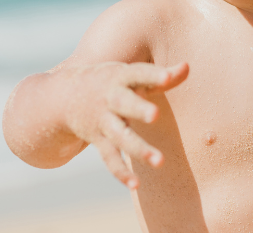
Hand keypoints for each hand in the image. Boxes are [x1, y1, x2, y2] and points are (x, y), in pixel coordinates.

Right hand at [60, 61, 188, 188]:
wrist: (65, 95)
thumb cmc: (112, 82)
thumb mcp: (132, 75)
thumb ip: (160, 76)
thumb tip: (188, 67)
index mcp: (121, 78)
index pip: (138, 74)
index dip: (153, 75)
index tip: (168, 77)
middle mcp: (110, 99)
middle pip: (124, 104)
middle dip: (138, 108)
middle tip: (155, 115)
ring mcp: (103, 121)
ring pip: (120, 136)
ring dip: (139, 148)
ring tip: (160, 161)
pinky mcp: (98, 140)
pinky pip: (110, 158)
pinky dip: (121, 172)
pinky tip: (135, 185)